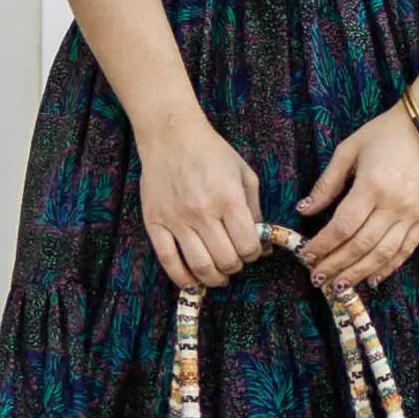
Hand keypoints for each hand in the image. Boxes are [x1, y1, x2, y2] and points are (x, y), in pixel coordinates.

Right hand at [140, 115, 277, 291]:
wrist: (171, 135)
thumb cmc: (212, 152)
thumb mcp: (244, 174)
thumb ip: (255, 210)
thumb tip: (263, 244)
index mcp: (228, 198)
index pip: (247, 246)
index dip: (254, 254)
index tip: (252, 251)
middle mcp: (203, 212)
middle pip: (225, 260)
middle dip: (236, 267)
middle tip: (235, 262)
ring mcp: (176, 219)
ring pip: (200, 266)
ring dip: (214, 278)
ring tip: (219, 275)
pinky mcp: (155, 223)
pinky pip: (168, 261)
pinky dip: (182, 278)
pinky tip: (193, 282)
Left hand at [292, 107, 418, 293]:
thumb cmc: (385, 133)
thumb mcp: (349, 150)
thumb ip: (327, 183)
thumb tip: (304, 210)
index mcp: (371, 186)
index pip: (342, 226)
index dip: (322, 245)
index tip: (306, 256)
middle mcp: (393, 205)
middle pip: (360, 245)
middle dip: (336, 265)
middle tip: (317, 279)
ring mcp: (412, 214)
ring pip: (382, 253)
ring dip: (359, 273)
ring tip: (340, 286)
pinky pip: (406, 249)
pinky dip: (389, 267)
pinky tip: (373, 278)